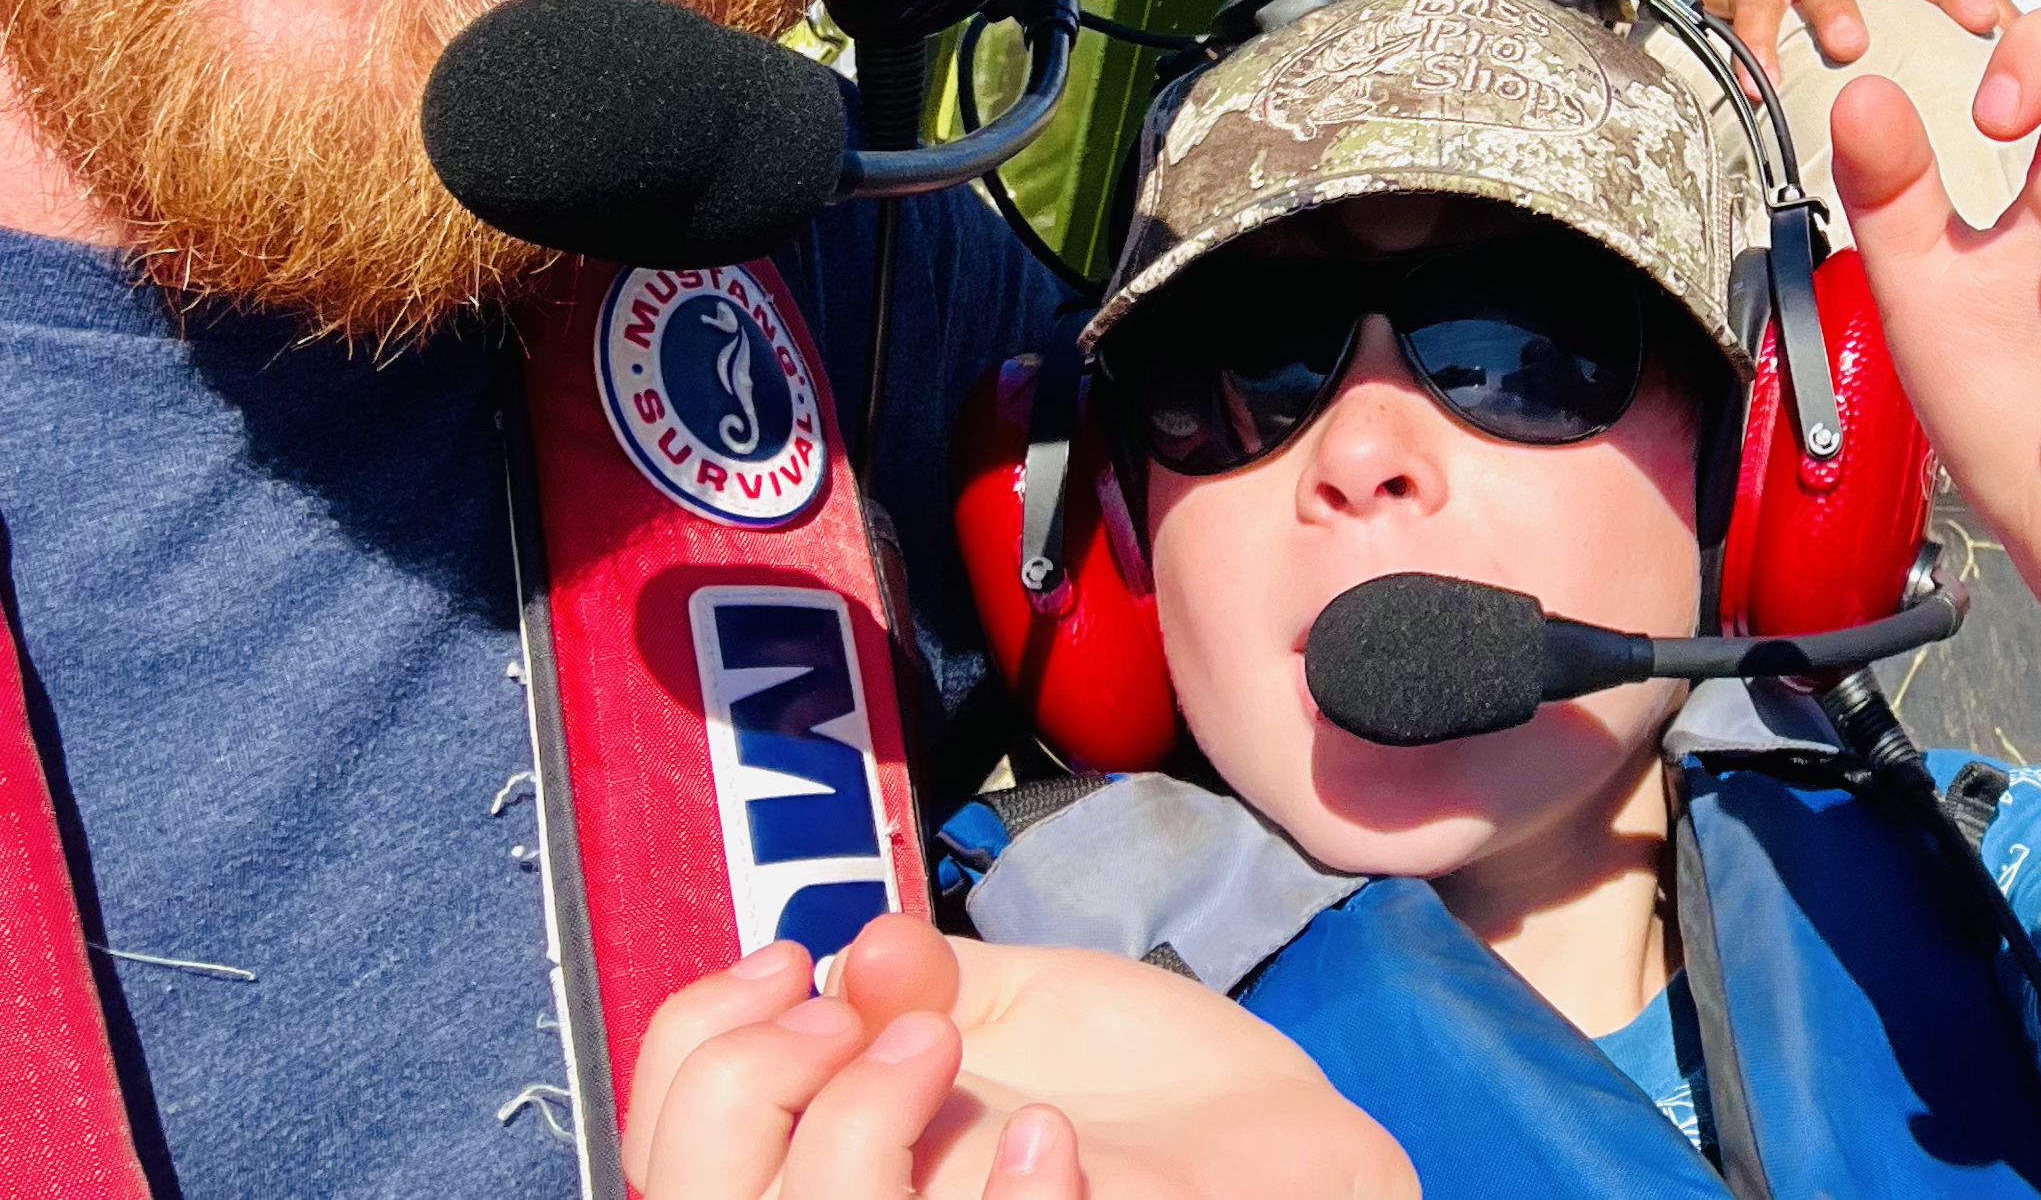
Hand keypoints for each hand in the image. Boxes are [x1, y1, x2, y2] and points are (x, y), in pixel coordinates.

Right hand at [624, 914, 1412, 1199]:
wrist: (1293, 1166)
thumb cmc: (1144, 1099)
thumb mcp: (1014, 1013)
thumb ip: (916, 988)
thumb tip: (851, 950)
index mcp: (830, 1169)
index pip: (661, 1142)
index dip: (686, 1048)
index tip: (784, 958)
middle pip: (688, 1193)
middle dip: (740, 1083)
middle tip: (867, 1014)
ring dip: (845, 1131)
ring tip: (944, 1049)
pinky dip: (1007, 1197)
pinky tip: (1055, 1141)